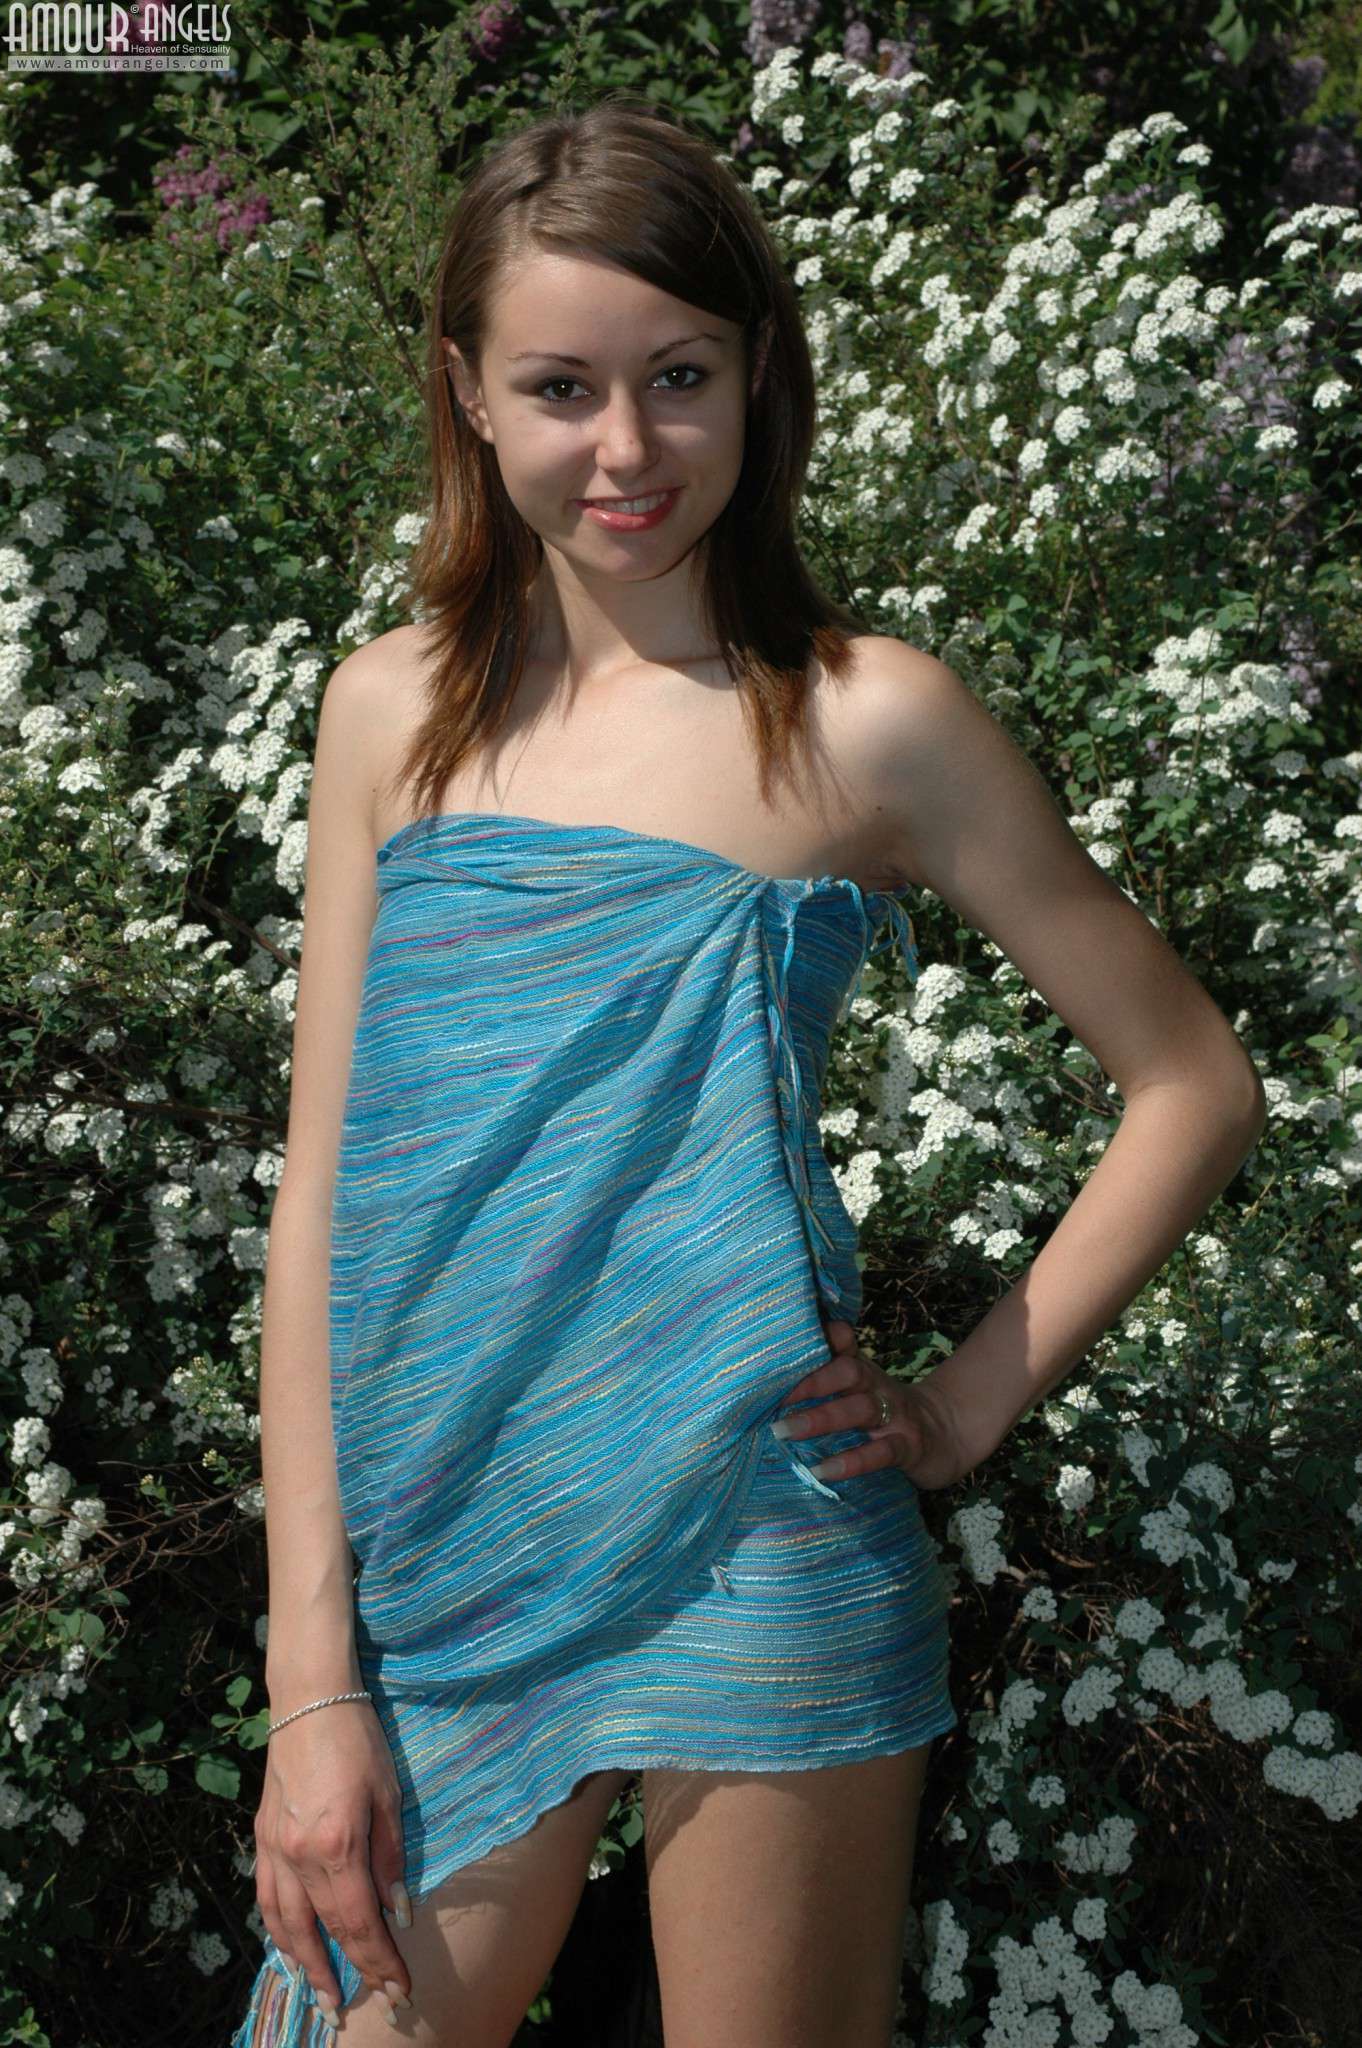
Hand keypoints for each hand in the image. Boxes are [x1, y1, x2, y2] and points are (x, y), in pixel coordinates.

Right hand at [254, 1698, 414, 2025]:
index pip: (359, 1923)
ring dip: (302, 1965)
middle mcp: (298, 1855)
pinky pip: (266, 1898)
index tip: (400, 1991)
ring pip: (284, 1923)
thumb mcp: (389, 1797)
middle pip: (321, 1931)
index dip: (379, 1962)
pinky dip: (277, 1930)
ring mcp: (274, 1847)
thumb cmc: (360, 1741)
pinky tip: (289, 1947)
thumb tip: (398, 1913)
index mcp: (337, 1844)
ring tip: (320, 1996)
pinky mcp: (261, 1837)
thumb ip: (391, 1860)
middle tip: (354, 2012)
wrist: (310, 1699)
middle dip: (343, 1974)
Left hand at [774, 1318, 976, 1492]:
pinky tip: (824, 1470)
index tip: (778, 1350)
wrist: (948, 1433)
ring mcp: (896, 1416)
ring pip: (859, 1409)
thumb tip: (778, 1372)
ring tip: (784, 1431)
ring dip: (821, 1419)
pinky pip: (881, 1452)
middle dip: (810, 1382)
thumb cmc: (888, 1412)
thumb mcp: (862, 1389)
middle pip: (848, 1372)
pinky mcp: (909, 1447)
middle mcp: (878, 1388)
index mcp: (863, 1372)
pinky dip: (852, 1461)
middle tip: (772, 1399)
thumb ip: (828, 1377)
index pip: (840, 1346)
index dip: (815, 1343)